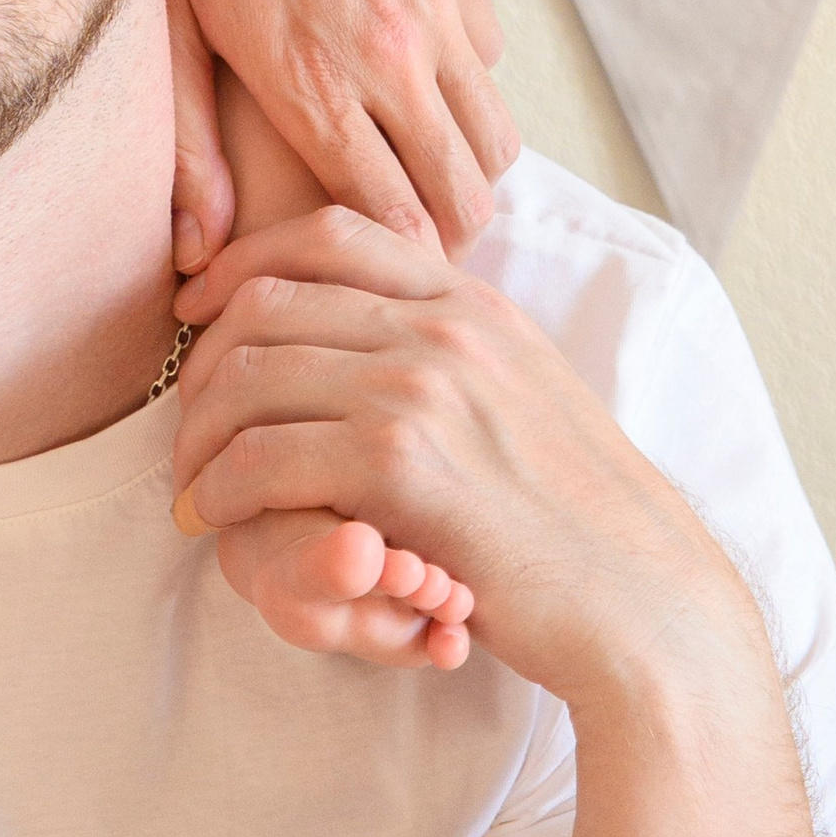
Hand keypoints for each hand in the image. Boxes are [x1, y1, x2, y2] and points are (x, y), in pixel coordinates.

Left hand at [166, 0, 515, 263]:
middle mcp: (393, 54)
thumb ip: (191, 147)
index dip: (392, 263)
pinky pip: (489, 61)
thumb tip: (193, 253)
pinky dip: (466, 87)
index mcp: (316, 83)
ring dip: (465, 167)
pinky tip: (415, 79)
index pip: (392, 220)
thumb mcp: (174, 29)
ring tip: (420, 174)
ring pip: (495, 138)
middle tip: (407, 244)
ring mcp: (437, 7)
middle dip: (442, 233)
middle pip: (462, 194)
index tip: (378, 281)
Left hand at [170, 211, 752, 715]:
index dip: (243, 263)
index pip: (327, 232)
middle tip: (188, 420)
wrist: (647, 604)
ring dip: (201, 434)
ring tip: (194, 481)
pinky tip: (216, 515)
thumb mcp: (522, 391)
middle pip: (269, 301)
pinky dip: (222, 487)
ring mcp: (422, 387)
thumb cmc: (580, 518)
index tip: (200, 309)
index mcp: (470, 299)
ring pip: (252, 377)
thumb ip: (449, 349)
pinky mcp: (402, 466)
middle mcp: (442, 324)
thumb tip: (360, 333)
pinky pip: (265, 458)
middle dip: (206, 360)